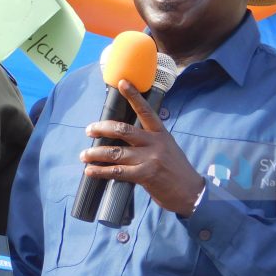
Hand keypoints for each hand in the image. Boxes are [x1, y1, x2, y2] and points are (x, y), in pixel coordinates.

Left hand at [81, 80, 204, 215]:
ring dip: (96, 153)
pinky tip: (90, 171)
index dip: (133, 95)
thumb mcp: (167, 148)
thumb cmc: (176, 170)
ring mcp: (150, 159)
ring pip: (116, 152)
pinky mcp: (145, 175)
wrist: (191, 192)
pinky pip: (117, 171)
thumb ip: (149, 141)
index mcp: (160, 133)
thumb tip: (124, 138)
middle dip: (102, 128)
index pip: (145, 110)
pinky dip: (101, 171)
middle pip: (123, 130)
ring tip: (84, 155)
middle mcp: (155, 143)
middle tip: (89, 130)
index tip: (122, 82)